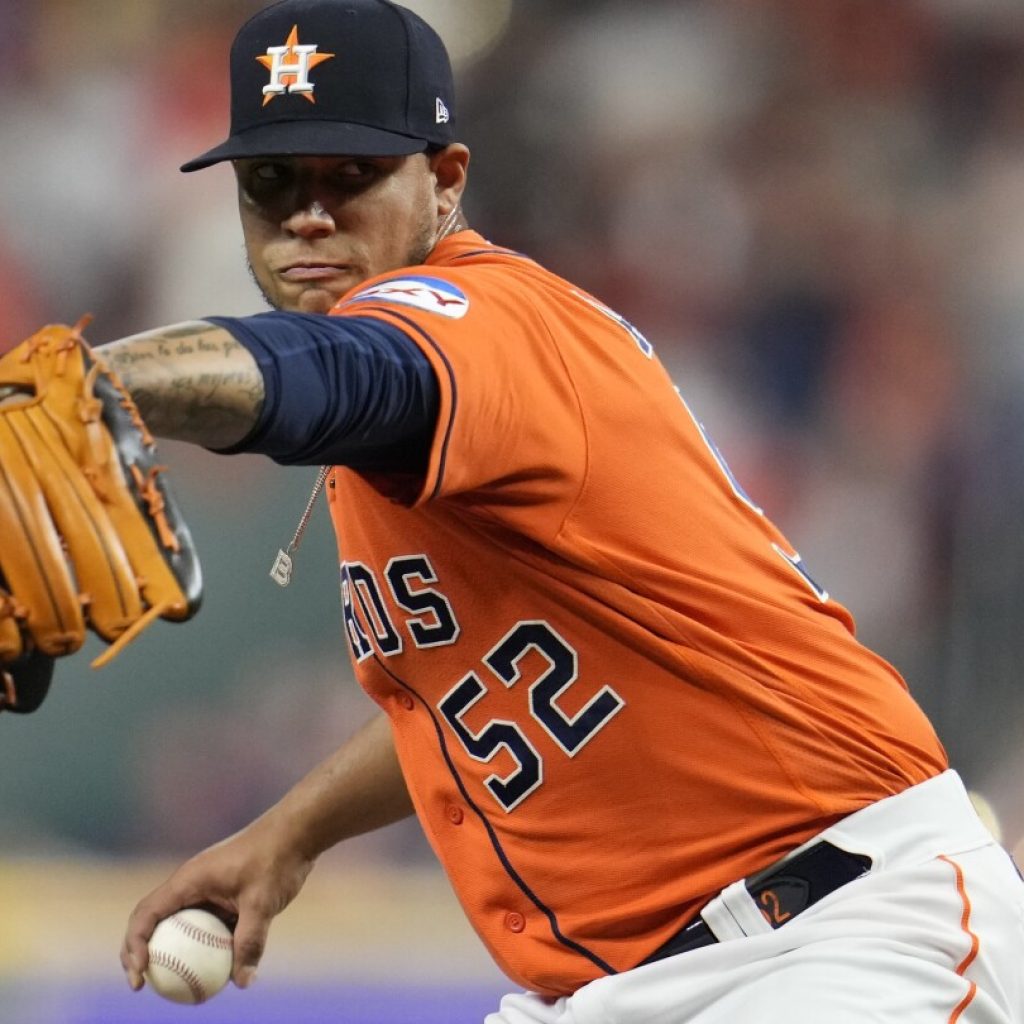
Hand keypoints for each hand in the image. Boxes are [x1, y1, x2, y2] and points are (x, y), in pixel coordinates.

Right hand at [120, 814, 314, 991]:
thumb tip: (242, 982)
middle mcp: (191, 884)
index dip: (133, 946)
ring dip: (171, 952)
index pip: (146, 914)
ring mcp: (207, 889)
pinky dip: (201, 947)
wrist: (298, 831)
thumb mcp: (262, 901)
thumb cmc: (277, 858)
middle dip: (139, 952)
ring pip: (179, 925)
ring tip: (173, 986)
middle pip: (153, 921)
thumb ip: (250, 941)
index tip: (139, 975)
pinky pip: (204, 926)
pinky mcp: (224, 895)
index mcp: (188, 880)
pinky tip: (214, 972)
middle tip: (140, 985)